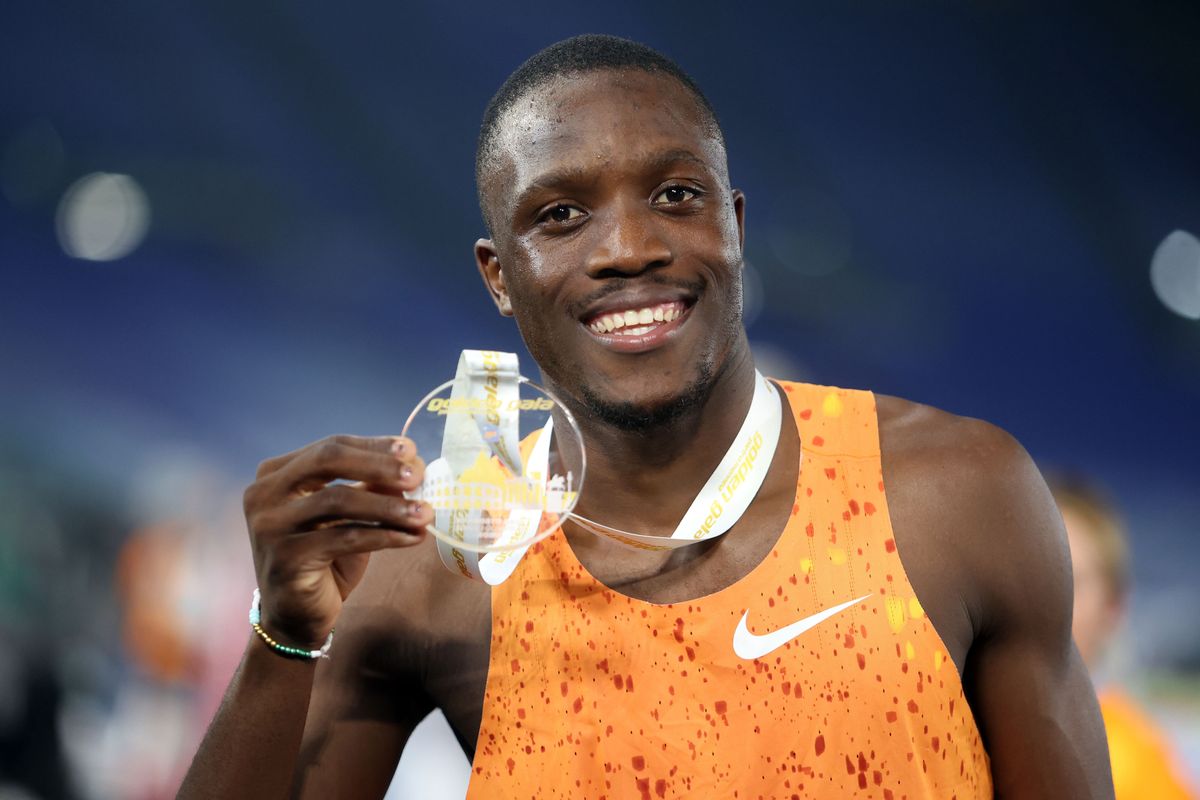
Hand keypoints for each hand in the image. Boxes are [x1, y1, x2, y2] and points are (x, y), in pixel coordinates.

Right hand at [242, 435, 431, 647]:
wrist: (295, 617)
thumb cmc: (324, 559)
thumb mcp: (348, 516)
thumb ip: (370, 487)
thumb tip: (412, 464)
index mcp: (276, 473)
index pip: (332, 447)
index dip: (375, 446)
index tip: (412, 451)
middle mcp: (264, 493)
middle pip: (328, 460)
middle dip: (379, 464)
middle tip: (418, 474)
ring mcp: (270, 525)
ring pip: (339, 500)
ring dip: (390, 505)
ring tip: (425, 512)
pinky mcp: (286, 558)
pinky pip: (345, 537)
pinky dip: (384, 535)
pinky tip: (412, 538)